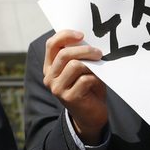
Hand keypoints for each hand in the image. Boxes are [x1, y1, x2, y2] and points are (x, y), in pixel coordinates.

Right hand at [43, 29, 107, 144]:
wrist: (91, 116)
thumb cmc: (88, 88)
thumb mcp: (81, 69)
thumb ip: (79, 56)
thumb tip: (89, 40)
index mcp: (50, 67)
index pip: (52, 44)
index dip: (65, 35)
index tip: (82, 34)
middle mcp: (50, 77)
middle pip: (65, 54)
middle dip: (85, 50)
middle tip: (99, 52)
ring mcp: (58, 88)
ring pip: (75, 65)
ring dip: (92, 64)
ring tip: (100, 67)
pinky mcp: (69, 97)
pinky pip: (85, 79)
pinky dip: (95, 78)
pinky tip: (98, 83)